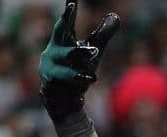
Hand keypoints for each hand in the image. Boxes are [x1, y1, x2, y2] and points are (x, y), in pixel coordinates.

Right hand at [39, 1, 119, 120]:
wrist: (64, 97)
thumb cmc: (77, 68)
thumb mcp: (93, 49)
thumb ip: (103, 34)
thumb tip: (115, 16)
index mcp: (62, 40)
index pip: (66, 22)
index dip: (69, 10)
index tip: (72, 0)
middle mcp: (54, 49)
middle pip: (59, 32)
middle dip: (65, 19)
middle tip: (72, 7)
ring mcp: (51, 65)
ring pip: (66, 56)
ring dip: (80, 53)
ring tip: (94, 51)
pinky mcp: (54, 82)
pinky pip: (68, 78)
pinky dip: (80, 78)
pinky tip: (90, 79)